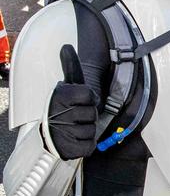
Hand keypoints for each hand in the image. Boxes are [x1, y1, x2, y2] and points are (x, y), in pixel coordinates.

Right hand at [46, 45, 97, 159]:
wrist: (49, 133)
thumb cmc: (62, 107)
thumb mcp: (67, 86)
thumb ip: (70, 67)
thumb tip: (66, 46)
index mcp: (61, 96)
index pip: (91, 96)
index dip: (90, 99)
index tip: (80, 101)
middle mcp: (60, 113)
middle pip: (93, 114)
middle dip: (89, 116)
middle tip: (76, 116)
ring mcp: (63, 133)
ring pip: (92, 130)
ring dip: (88, 130)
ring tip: (74, 128)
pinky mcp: (68, 149)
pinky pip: (90, 146)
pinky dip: (87, 145)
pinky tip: (76, 139)